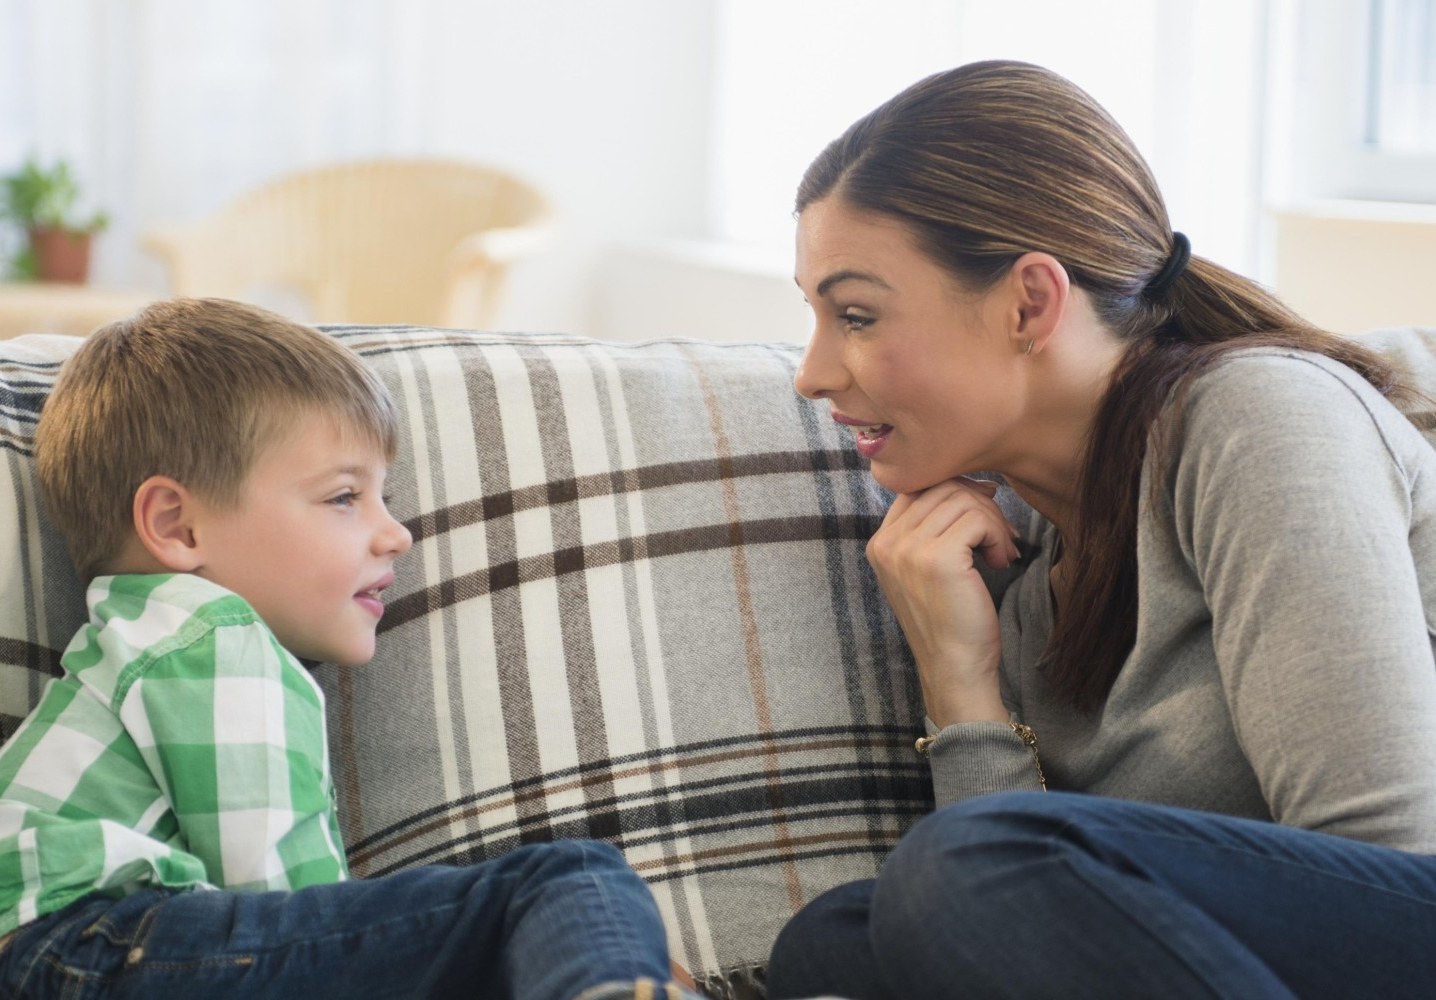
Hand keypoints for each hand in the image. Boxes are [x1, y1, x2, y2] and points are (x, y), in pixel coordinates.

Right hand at [866, 476, 1018, 727]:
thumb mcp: (930, 568)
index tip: (982, 517)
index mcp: (880, 543)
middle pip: (942, 487)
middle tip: (999, 539)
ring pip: (963, 499)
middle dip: (981, 506)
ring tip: (1000, 553)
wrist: (955, 669)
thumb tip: (974, 483)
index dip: (956, 492)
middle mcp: (887, 543)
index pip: (918, 487)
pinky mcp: (938, 558)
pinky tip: (999, 561)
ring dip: (993, 522)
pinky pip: (977, 518)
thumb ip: (935, 528)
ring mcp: (909, 550)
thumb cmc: (951, 621)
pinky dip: (997, 535)